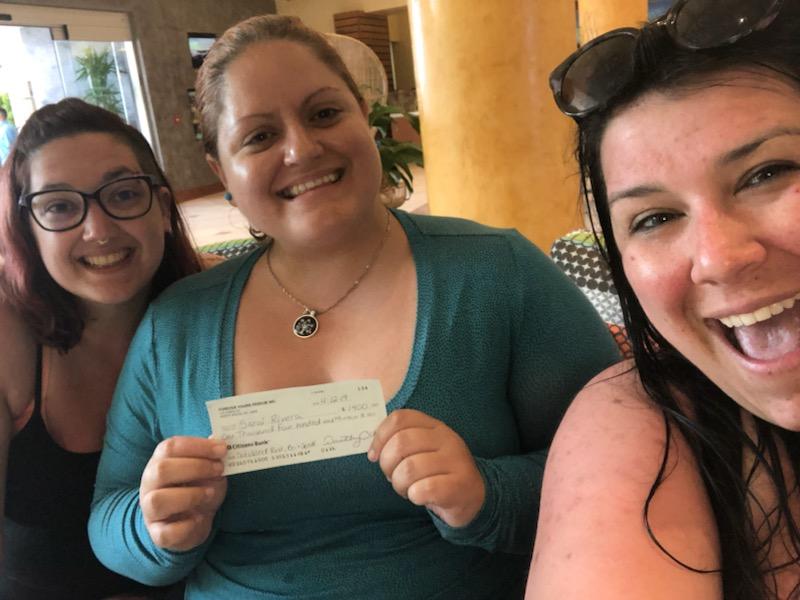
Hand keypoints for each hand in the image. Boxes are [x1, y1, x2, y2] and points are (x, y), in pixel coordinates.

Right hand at [139, 436, 227, 550]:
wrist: (191, 523)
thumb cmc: (197, 489)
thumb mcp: (207, 471)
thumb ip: (211, 457)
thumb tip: (219, 441)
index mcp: (160, 462)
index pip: (170, 447)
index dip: (197, 446)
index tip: (222, 449)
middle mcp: (150, 484)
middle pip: (162, 469)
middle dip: (196, 467)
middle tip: (219, 469)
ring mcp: (150, 511)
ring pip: (158, 500)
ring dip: (189, 495)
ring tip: (209, 493)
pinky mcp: (158, 534)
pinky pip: (166, 532)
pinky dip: (187, 525)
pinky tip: (199, 518)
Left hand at [368, 409, 484, 527]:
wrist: (475, 496)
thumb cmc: (438, 473)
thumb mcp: (423, 450)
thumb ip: (400, 442)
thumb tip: (373, 451)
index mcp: (434, 426)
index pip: (400, 418)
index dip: (380, 437)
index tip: (374, 456)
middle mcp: (446, 439)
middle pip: (401, 442)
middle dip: (387, 464)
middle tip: (392, 477)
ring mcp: (455, 461)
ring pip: (409, 468)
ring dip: (399, 484)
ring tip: (407, 489)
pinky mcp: (459, 485)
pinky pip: (424, 489)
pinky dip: (414, 495)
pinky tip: (419, 497)